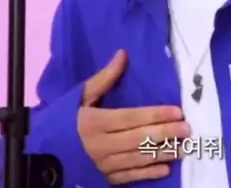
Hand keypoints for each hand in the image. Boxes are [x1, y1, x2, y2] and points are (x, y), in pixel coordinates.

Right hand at [78, 50, 189, 184]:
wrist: (43, 152)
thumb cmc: (66, 118)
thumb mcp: (82, 94)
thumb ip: (105, 77)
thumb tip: (123, 54)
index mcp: (96, 122)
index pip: (132, 118)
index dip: (156, 115)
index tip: (177, 111)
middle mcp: (101, 146)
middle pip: (140, 139)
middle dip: (166, 133)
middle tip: (187, 129)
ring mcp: (104, 165)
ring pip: (139, 159)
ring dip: (163, 153)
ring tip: (183, 147)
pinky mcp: (104, 179)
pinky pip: (130, 177)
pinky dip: (148, 173)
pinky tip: (165, 168)